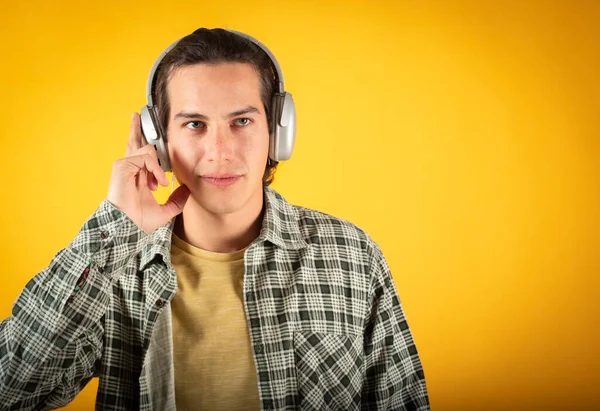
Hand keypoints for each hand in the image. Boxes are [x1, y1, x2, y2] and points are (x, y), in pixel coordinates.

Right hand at [106, 112, 189, 233]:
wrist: (129, 228)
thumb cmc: (141, 222)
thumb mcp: (166, 210)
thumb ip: (177, 199)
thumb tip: (188, 189)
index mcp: (138, 176)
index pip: (142, 156)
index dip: (152, 152)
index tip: (161, 151)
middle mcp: (130, 168)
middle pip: (134, 142)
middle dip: (137, 128)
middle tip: (138, 115)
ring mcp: (125, 165)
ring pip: (147, 149)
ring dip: (158, 167)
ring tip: (160, 184)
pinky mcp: (122, 165)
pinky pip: (145, 157)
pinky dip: (155, 169)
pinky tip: (157, 183)